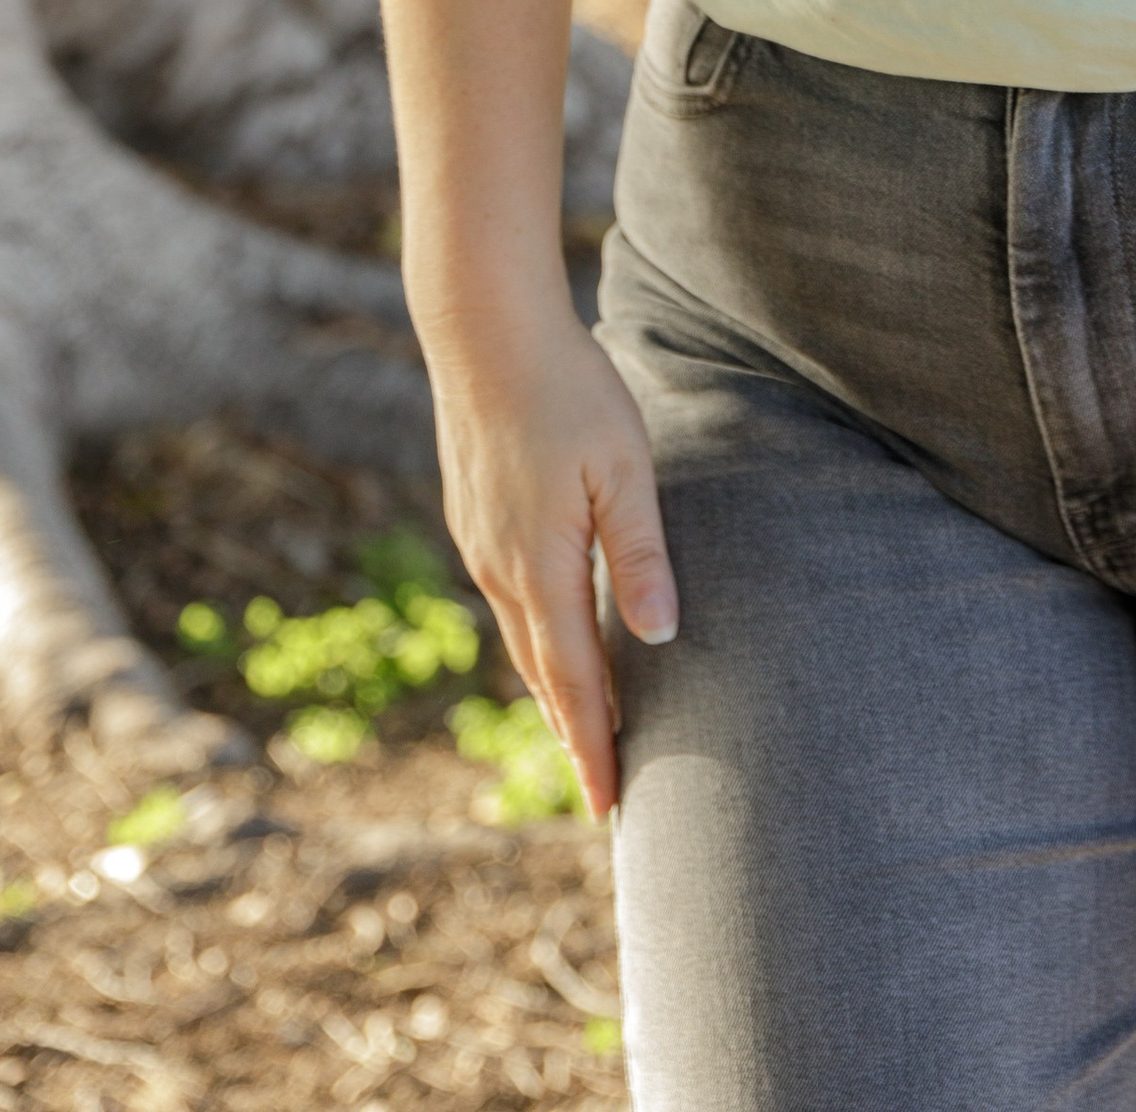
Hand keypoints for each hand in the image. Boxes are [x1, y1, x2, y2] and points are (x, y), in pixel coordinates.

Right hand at [423, 304, 674, 820]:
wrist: (483, 330)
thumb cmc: (568, 388)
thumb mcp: (623, 466)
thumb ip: (639, 552)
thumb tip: (660, 636)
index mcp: (541, 567)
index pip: (574, 683)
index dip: (595, 746)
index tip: (611, 806)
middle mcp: (501, 568)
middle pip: (543, 674)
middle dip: (576, 733)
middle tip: (606, 790)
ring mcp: (480, 543)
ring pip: (522, 636)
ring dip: (554, 687)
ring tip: (585, 728)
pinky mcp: (474, 516)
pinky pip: (510, 598)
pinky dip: (535, 637)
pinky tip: (552, 637)